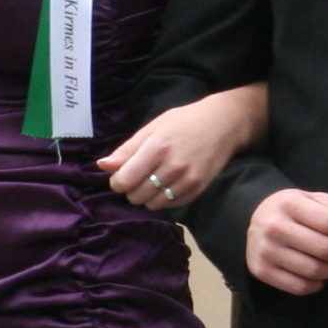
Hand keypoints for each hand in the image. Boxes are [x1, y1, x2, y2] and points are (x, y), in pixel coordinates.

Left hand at [98, 85, 263, 212]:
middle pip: (136, 196)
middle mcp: (172, 166)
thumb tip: (103, 166)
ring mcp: (187, 180)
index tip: (121, 175)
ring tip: (153, 181)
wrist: (224, 124)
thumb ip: (127, 149)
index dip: (117, 181)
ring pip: (152, 204)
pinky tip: (167, 185)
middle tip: (138, 177)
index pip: (124, 180)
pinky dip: (163, 200)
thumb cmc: (184, 121)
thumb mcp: (153, 127)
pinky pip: (171, 206)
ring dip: (147, 197)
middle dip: (131, 190)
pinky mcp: (198, 189)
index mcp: (157, 148)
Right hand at [245, 188, 327, 295]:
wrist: (255, 219)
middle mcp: (274, 227)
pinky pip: (299, 287)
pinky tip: (317, 276)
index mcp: (289, 204)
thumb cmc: (293, 210)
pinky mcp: (261, 270)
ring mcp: (266, 250)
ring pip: (314, 270)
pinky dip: (315, 285)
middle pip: (324, 248)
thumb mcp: (315, 201)